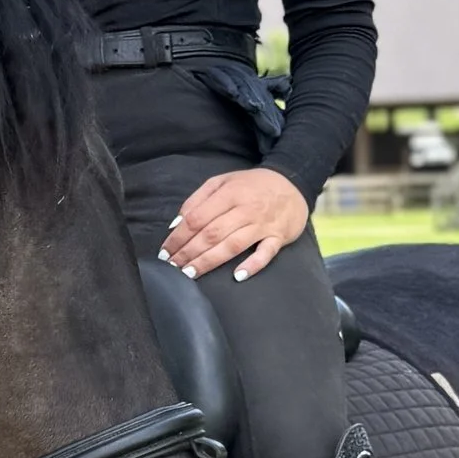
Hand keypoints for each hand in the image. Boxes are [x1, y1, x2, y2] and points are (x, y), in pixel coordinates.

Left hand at [159, 167, 310, 282]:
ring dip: (210, 261)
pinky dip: (253, 264)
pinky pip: (266, 253)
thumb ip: (198, 200)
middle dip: (189, 252)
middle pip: (212, 234)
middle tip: (173, 267)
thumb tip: (176, 224)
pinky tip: (238, 276)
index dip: (178, 236)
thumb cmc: (252, 185)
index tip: (165, 251)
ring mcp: (263, 224)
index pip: (197, 218)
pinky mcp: (279, 236)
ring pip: (233, 245)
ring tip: (191, 273)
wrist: (293, 183)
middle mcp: (245, 209)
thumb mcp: (223, 181)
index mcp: (229, 194)